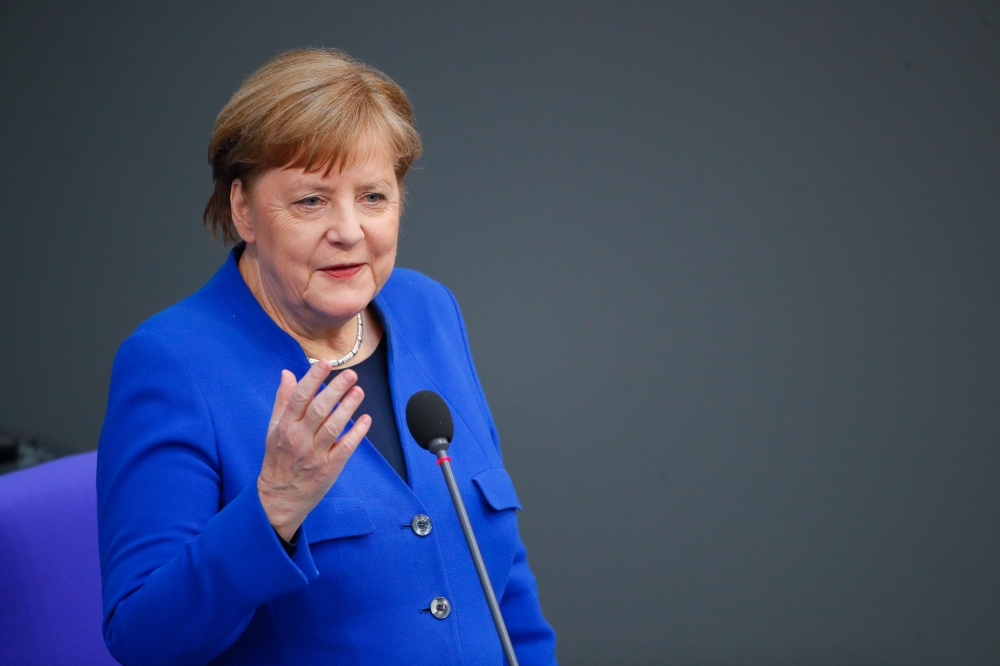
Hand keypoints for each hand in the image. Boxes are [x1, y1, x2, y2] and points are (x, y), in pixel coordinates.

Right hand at [257, 361, 370, 540]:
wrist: (279, 498)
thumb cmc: (277, 459)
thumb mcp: (273, 429)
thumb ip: (283, 400)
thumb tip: (288, 373)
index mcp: (285, 427)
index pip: (299, 398)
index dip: (313, 379)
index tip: (325, 363)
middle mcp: (299, 439)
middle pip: (319, 410)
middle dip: (335, 390)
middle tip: (351, 375)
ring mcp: (315, 454)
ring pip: (333, 427)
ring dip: (348, 408)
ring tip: (359, 391)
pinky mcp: (329, 468)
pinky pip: (345, 448)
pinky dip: (357, 433)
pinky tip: (366, 420)